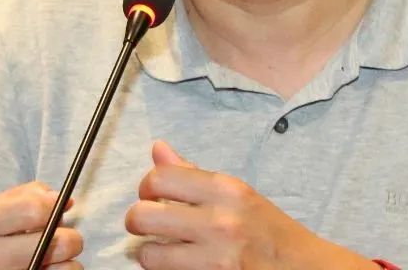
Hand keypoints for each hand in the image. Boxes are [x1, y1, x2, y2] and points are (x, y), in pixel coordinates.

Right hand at [0, 181, 83, 269]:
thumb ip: (22, 197)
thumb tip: (64, 200)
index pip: (35, 209)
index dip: (54, 206)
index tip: (58, 208)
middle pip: (58, 242)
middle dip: (68, 236)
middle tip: (58, 236)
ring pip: (67, 267)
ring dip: (66, 260)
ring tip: (49, 256)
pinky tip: (43, 268)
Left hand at [125, 140, 376, 269]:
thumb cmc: (270, 232)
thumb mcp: (238, 195)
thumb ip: (193, 175)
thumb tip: (158, 149)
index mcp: (226, 190)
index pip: (159, 178)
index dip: (146, 188)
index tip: (152, 196)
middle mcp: (220, 222)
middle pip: (142, 216)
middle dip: (137, 222)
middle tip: (147, 226)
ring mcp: (217, 259)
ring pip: (148, 255)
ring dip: (150, 255)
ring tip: (163, 251)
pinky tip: (180, 265)